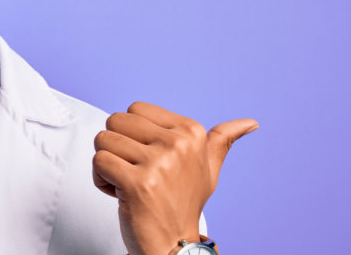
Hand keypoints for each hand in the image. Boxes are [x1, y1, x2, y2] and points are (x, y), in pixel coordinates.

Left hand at [91, 101, 256, 253]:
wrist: (175, 247)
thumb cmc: (186, 205)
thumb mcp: (209, 170)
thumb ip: (222, 141)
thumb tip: (251, 123)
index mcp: (192, 132)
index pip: (135, 109)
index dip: (133, 134)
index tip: (149, 160)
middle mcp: (178, 144)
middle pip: (116, 120)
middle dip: (116, 147)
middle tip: (135, 172)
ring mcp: (158, 164)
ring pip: (103, 140)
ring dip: (108, 165)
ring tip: (129, 184)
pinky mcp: (137, 183)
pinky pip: (98, 162)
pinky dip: (101, 181)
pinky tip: (120, 194)